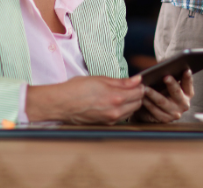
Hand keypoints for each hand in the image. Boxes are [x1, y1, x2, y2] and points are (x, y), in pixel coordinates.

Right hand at [26, 75, 143, 124]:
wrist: (62, 104)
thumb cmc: (78, 89)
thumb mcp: (100, 79)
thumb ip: (121, 81)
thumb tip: (136, 80)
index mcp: (116, 97)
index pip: (139, 92)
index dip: (139, 85)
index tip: (137, 81)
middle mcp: (116, 110)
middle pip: (138, 103)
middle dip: (137, 94)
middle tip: (130, 86)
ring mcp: (111, 119)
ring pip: (131, 111)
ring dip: (131, 102)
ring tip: (122, 93)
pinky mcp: (106, 123)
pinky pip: (122, 116)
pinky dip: (123, 109)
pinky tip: (115, 102)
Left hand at [132, 70, 193, 123]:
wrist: (153, 111)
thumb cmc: (161, 92)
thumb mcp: (167, 83)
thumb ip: (168, 76)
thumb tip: (163, 64)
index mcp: (187, 93)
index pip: (188, 84)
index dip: (187, 77)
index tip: (185, 70)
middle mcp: (183, 104)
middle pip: (176, 92)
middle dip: (171, 84)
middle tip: (165, 76)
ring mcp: (175, 113)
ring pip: (162, 101)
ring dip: (153, 94)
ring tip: (146, 87)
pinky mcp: (165, 119)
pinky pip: (155, 110)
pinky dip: (148, 103)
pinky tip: (142, 98)